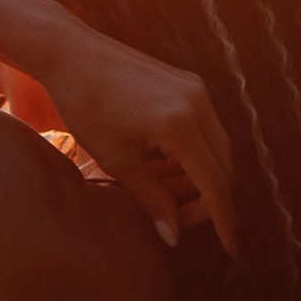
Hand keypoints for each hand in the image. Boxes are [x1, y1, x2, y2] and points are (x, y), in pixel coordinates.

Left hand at [32, 12, 238, 254]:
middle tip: (179, 220)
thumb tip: (174, 236)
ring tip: (164, 192)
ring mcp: (198, 91)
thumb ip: (152, 200)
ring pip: (219, 151)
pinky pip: (206, 130)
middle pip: (226, 170)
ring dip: (200, 179)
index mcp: (180, 126)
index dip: (223, 221)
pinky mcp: (190, 84)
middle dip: (210, 202)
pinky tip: (163, 166)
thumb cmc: (85, 106)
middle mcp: (198, 105)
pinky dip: (193, 155)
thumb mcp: (117, 161)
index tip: (229, 247)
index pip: (215, 186)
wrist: (71, 53)